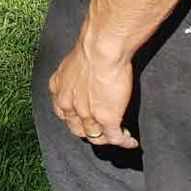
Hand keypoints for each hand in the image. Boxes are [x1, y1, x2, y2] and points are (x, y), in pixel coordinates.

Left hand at [50, 32, 138, 148]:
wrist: (100, 49)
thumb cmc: (90, 48)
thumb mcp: (72, 64)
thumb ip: (75, 77)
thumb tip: (86, 79)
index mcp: (58, 89)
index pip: (63, 114)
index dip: (75, 120)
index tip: (86, 121)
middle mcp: (68, 104)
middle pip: (77, 128)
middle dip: (90, 132)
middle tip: (103, 131)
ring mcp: (86, 114)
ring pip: (95, 136)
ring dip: (108, 138)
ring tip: (119, 136)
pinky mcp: (106, 118)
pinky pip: (115, 137)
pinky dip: (124, 141)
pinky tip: (131, 141)